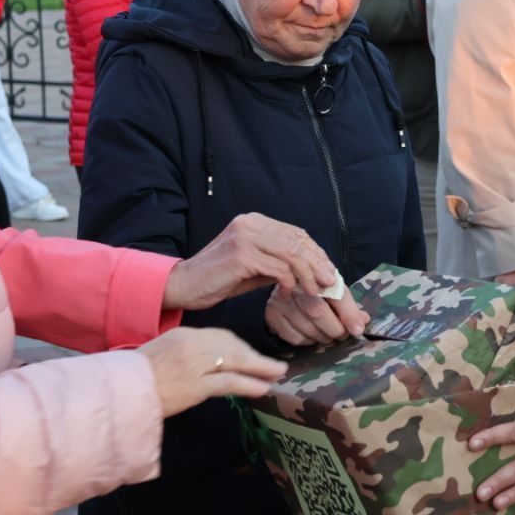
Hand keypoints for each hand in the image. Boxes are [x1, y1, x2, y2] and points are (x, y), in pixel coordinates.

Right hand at [138, 327, 286, 416]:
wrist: (119, 393)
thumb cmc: (138, 378)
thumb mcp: (164, 354)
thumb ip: (188, 354)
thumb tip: (211, 363)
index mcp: (184, 334)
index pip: (221, 337)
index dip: (241, 348)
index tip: (253, 357)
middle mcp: (191, 344)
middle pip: (232, 347)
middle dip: (255, 357)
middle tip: (275, 366)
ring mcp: (194, 365)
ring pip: (235, 362)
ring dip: (260, 369)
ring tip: (277, 375)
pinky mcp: (195, 386)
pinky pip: (229, 383)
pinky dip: (248, 384)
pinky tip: (262, 387)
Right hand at [162, 213, 336, 310]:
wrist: (184, 285)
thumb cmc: (218, 279)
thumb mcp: (253, 266)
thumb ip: (277, 262)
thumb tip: (308, 269)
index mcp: (254, 222)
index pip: (295, 233)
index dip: (315, 252)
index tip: (328, 270)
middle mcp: (250, 223)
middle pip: (296, 241)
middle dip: (317, 263)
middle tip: (330, 282)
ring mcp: (245, 237)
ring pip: (290, 254)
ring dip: (307, 275)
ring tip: (315, 291)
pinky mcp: (241, 255)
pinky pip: (277, 268)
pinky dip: (288, 282)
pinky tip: (289, 293)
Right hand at [265, 284, 369, 346]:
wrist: (289, 286)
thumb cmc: (317, 291)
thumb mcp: (336, 293)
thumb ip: (350, 308)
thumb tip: (362, 325)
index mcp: (317, 275)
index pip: (335, 294)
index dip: (348, 314)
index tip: (357, 330)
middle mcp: (296, 285)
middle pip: (318, 312)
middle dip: (335, 329)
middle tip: (342, 334)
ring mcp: (281, 300)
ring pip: (307, 328)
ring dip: (323, 338)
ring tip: (328, 335)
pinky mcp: (272, 315)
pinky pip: (295, 338)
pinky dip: (308, 341)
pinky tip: (311, 335)